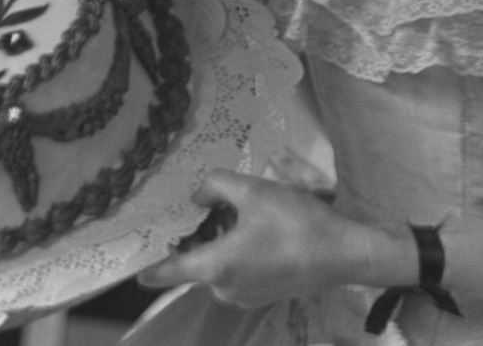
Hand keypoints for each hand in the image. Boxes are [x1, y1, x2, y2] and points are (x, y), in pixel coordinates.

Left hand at [137, 170, 401, 307]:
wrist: (344, 253)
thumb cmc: (294, 222)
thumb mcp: (251, 191)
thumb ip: (215, 186)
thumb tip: (198, 198)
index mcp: (216, 267)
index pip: (174, 271)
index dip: (155, 271)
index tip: (138, 274)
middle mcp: (226, 288)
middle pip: (198, 262)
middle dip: (199, 239)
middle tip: (207, 212)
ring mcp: (246, 296)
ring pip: (219, 266)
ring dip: (221, 244)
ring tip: (237, 217)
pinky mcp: (264, 296)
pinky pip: (237, 273)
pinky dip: (237, 255)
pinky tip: (255, 232)